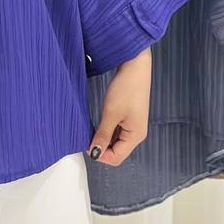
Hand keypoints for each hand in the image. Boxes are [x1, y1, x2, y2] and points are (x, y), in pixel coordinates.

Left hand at [87, 46, 151, 164]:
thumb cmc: (126, 88)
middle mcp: (137, 134)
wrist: (135, 65)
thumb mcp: (111, 113)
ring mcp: (134, 125)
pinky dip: (107, 130)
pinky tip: (100, 122)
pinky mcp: (130, 117)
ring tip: (93, 128)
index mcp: (136, 136)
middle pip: (116, 151)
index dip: (99, 154)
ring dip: (103, 138)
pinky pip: (117, 131)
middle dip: (101, 147)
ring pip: (115, 141)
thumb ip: (102, 135)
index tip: (86, 144)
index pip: (115, 157)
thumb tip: (94, 153)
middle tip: (88, 135)